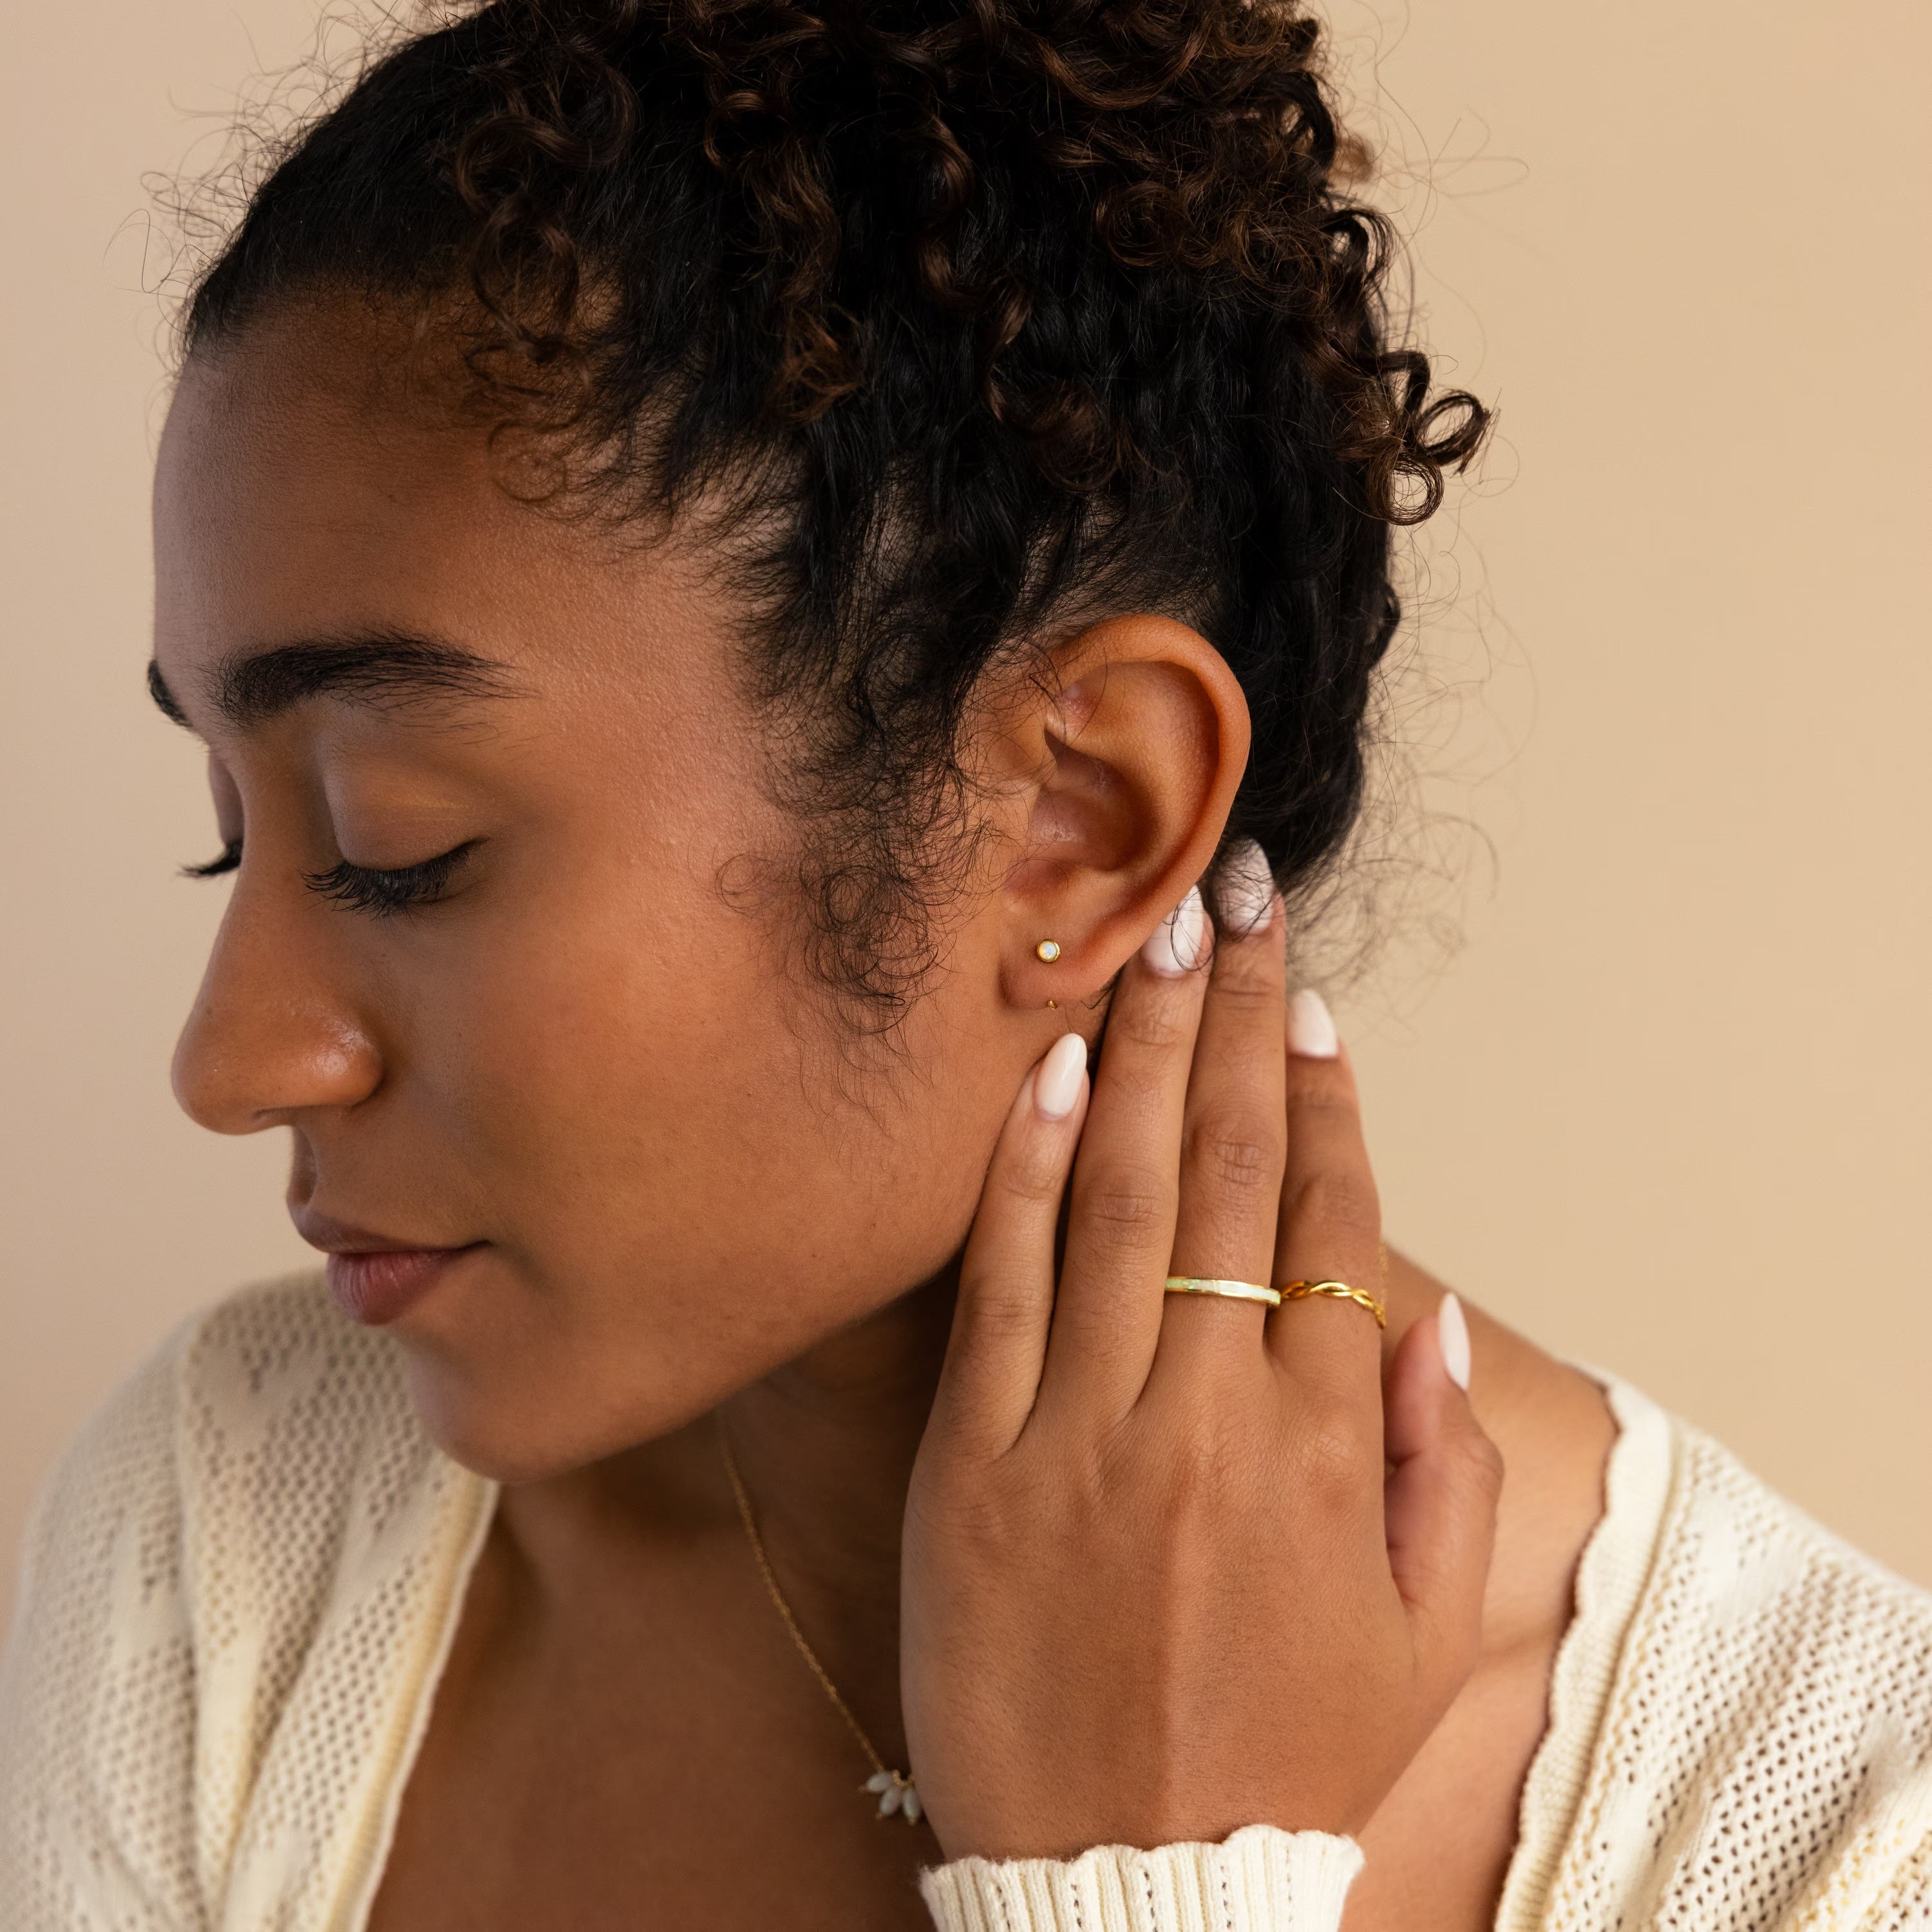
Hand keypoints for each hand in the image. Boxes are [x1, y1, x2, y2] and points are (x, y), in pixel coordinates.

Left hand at [900, 876, 1501, 1862]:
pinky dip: (1027, 1170)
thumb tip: (1421, 1311)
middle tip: (1233, 901)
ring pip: (1122, 1200)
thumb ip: (1439, 1462)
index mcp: (1324, 1447)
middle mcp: (1209, 1414)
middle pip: (1231, 1172)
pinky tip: (1049, 1071)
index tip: (1309, 1001)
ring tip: (1155, 944)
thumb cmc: (1284, 1750)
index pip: (1332, 1222)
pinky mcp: (970, 1463)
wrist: (1128, 1884)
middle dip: (1235, 1022)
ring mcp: (1081, 1429)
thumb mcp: (1419, 1632)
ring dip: (1146, 1055)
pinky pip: (1000, 1286)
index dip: (1325, 1097)